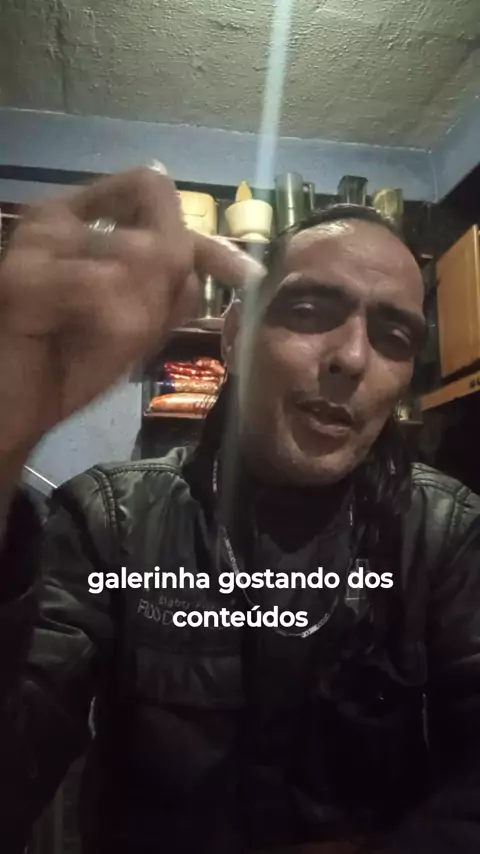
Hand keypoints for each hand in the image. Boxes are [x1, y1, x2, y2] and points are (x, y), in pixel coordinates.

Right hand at [0, 166, 262, 457]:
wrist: (7, 408)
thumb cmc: (67, 363)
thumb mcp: (133, 322)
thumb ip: (168, 284)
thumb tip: (218, 261)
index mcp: (80, 219)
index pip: (156, 194)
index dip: (208, 241)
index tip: (246, 280)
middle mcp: (58, 217)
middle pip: (160, 232)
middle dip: (166, 294)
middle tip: (133, 331)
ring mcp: (37, 242)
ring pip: (140, 257)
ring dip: (139, 316)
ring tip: (98, 339)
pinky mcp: (21, 277)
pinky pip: (104, 287)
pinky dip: (109, 326)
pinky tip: (80, 341)